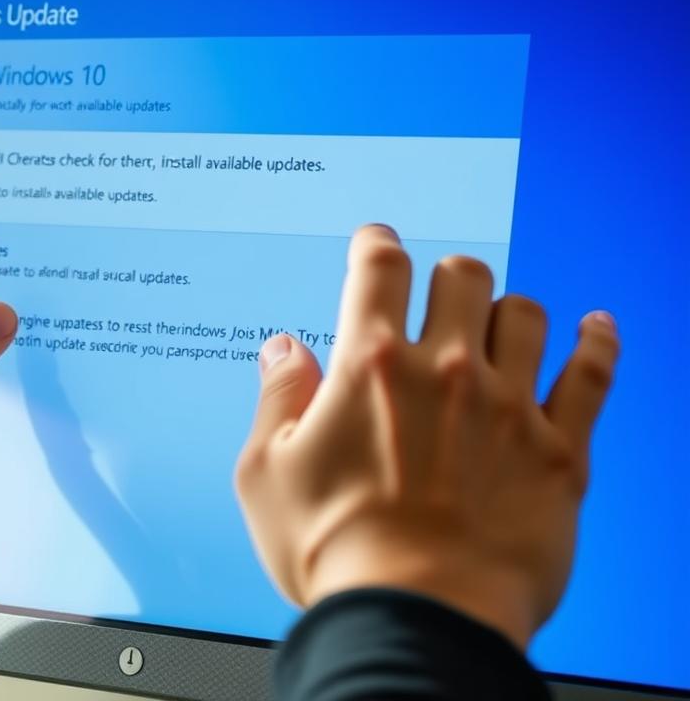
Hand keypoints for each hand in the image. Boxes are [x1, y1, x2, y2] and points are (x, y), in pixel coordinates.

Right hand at [235, 225, 618, 647]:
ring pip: (525, 314)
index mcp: (370, 367)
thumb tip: (283, 349)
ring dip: (508, 308)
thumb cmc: (335, 553)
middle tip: (438, 293)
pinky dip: (596, 342)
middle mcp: (445, 370)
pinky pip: (592, 374)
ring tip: (499, 320)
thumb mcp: (266, 475)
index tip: (376, 242)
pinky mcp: (559, 450)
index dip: (376, 244)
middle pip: (462, 276)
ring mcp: (508, 406)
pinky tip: (596, 326)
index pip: (379, 269)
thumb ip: (277, 399)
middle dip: (446, 276)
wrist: (418, 620)